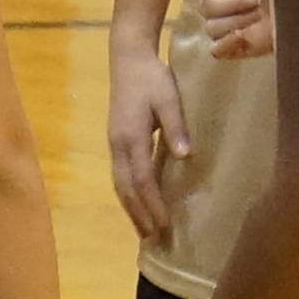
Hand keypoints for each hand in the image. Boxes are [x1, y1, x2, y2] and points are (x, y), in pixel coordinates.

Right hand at [107, 55, 188, 239]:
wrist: (128, 59)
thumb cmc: (151, 78)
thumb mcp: (168, 97)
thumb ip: (176, 126)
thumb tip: (184, 155)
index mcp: (131, 137)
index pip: (142, 179)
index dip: (153, 204)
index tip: (165, 224)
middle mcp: (118, 146)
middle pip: (126, 189)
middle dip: (140, 216)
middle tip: (154, 240)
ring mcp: (114, 145)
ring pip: (120, 186)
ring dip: (132, 210)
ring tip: (144, 231)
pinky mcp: (116, 143)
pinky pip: (120, 177)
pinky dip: (128, 196)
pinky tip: (137, 206)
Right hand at [173, 0, 274, 59]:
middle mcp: (219, 4)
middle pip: (207, 8)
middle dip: (232, 3)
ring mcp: (224, 27)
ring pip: (213, 27)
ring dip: (238, 20)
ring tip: (259, 16)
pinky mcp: (233, 47)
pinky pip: (217, 49)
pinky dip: (227, 44)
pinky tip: (242, 35)